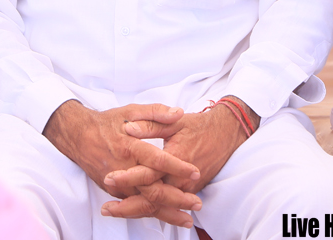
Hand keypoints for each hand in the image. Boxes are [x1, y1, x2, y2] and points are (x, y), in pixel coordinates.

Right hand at [42, 100, 201, 227]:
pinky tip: (167, 217)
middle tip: (197, 203)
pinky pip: (135, 206)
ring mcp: (117, 184)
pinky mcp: (114, 191)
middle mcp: (123, 169)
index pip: (156, 160)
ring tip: (187, 219)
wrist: (78, 136)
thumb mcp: (130, 111)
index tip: (195, 172)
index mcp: (129, 147)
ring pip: (144, 203)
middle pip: (152, 190)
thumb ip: (156, 112)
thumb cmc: (106, 123)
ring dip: (167, 213)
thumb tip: (178, 112)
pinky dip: (152, 213)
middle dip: (177, 199)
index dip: (177, 167)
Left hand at [100, 97, 256, 225]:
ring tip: (113, 211)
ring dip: (136, 211)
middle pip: (152, 199)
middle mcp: (181, 178)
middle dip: (128, 205)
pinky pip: (166, 205)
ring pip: (159, 206)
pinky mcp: (188, 191)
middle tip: (106, 208)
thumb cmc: (199, 126)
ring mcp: (186, 188)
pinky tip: (133, 210)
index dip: (129, 177)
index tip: (110, 178)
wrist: (225, 135)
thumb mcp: (175, 121)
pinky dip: (149, 210)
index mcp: (176, 158)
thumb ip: (151, 124)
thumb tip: (129, 128)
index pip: (150, 173)